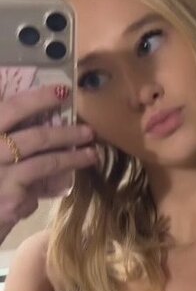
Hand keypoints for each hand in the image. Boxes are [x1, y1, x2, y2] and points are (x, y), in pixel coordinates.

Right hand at [0, 84, 97, 244]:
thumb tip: (39, 125)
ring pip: (43, 162)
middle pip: (33, 136)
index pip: (9, 108)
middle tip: (88, 130)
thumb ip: (7, 135)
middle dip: (65, 133)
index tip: (62, 91)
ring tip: (91, 154)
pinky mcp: (9, 199)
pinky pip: (38, 188)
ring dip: (72, 158)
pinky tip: (61, 185)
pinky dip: (47, 186)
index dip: (37, 98)